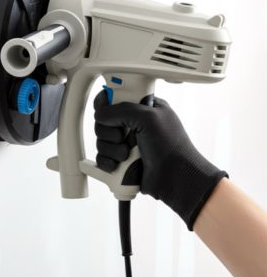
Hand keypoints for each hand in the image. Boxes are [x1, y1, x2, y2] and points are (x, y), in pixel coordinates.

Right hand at [93, 90, 227, 229]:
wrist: (176, 178)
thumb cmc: (171, 146)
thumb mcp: (148, 117)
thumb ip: (121, 110)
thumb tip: (100, 114)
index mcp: (141, 108)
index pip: (114, 98)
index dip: (106, 103)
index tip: (105, 109)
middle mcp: (132, 124)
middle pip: (103, 121)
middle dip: (110, 132)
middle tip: (124, 137)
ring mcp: (126, 143)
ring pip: (101, 141)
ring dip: (111, 149)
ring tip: (127, 154)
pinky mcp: (121, 161)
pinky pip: (101, 158)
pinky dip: (107, 163)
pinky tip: (118, 165)